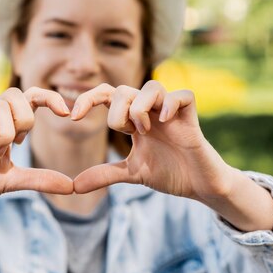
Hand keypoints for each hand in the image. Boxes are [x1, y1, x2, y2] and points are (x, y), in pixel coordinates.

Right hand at [0, 87, 73, 212]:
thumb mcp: (11, 182)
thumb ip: (38, 180)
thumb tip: (71, 186)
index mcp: (3, 126)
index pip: (28, 98)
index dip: (49, 97)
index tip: (67, 113)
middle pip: (14, 94)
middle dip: (25, 119)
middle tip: (17, 145)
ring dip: (5, 133)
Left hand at [72, 81, 234, 202]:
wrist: (199, 185)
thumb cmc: (170, 173)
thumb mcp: (131, 173)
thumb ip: (105, 174)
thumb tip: (74, 186)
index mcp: (134, 119)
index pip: (107, 95)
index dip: (88, 99)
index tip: (73, 117)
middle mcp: (151, 111)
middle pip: (123, 89)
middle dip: (116, 111)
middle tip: (126, 133)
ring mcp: (171, 112)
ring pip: (151, 86)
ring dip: (140, 107)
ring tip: (145, 130)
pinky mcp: (191, 118)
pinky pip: (183, 95)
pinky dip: (171, 104)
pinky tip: (165, 121)